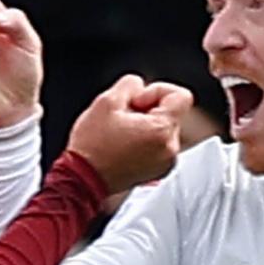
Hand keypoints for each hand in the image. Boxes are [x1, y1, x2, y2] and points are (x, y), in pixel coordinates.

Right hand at [67, 75, 193, 196]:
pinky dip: (145, 143)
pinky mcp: (158, 171)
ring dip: (145, 126)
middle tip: (122, 118)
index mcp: (162, 130)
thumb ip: (129, 84)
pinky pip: (159, 147)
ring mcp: (165, 162)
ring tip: (121, 134)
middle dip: (148, 110)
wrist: (82, 180)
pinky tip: (123, 146)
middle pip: (171, 113)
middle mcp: (170, 148)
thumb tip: (138, 85)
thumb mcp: (105, 101)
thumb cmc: (92, 147)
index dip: (156, 91)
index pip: (181, 96)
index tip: (136, 102)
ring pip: (164, 130)